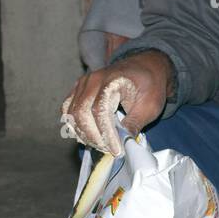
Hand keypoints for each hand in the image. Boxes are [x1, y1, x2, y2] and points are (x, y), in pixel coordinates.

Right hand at [60, 50, 174, 156]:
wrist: (145, 67)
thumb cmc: (149, 85)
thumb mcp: (150, 106)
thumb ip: (135, 123)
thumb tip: (123, 144)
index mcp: (112, 80)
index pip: (100, 110)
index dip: (105, 133)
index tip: (116, 149)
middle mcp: (93, 79)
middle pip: (81, 113)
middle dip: (93, 136)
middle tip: (108, 149)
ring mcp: (83, 83)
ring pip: (72, 114)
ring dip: (83, 134)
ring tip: (101, 144)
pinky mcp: (78, 89)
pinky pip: (68, 110)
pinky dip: (75, 125)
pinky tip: (88, 136)